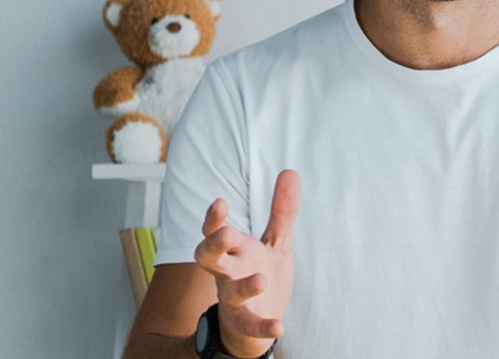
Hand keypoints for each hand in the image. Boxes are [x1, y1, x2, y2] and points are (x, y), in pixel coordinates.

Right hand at [194, 169, 300, 355]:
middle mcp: (227, 273)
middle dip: (213, 245)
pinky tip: (279, 327)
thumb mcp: (275, 243)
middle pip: (209, 258)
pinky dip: (263, 327)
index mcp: (234, 251)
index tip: (219, 203)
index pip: (215, 231)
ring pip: (229, 293)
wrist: (253, 325)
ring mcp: (233, 300)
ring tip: (262, 279)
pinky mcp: (244, 323)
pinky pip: (250, 325)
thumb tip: (290, 170)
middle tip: (224, 234)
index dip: (214, 218)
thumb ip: (281, 211)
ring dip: (243, 286)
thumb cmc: (261, 275)